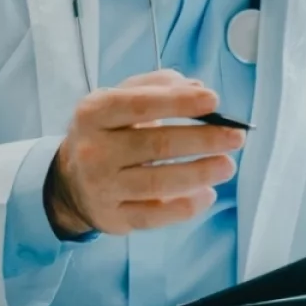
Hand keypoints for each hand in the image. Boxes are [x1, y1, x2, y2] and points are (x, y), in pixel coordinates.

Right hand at [45, 70, 245, 237]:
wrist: (69, 181)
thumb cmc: (106, 132)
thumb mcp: (119, 99)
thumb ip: (157, 87)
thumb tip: (197, 89)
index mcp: (94, 113)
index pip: (139, 105)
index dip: (179, 102)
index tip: (214, 100)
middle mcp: (94, 151)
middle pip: (156, 145)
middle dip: (202, 140)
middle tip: (236, 136)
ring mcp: (102, 188)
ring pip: (158, 183)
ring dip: (200, 173)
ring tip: (227, 165)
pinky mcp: (113, 219)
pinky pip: (155, 216)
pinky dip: (186, 207)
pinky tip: (207, 194)